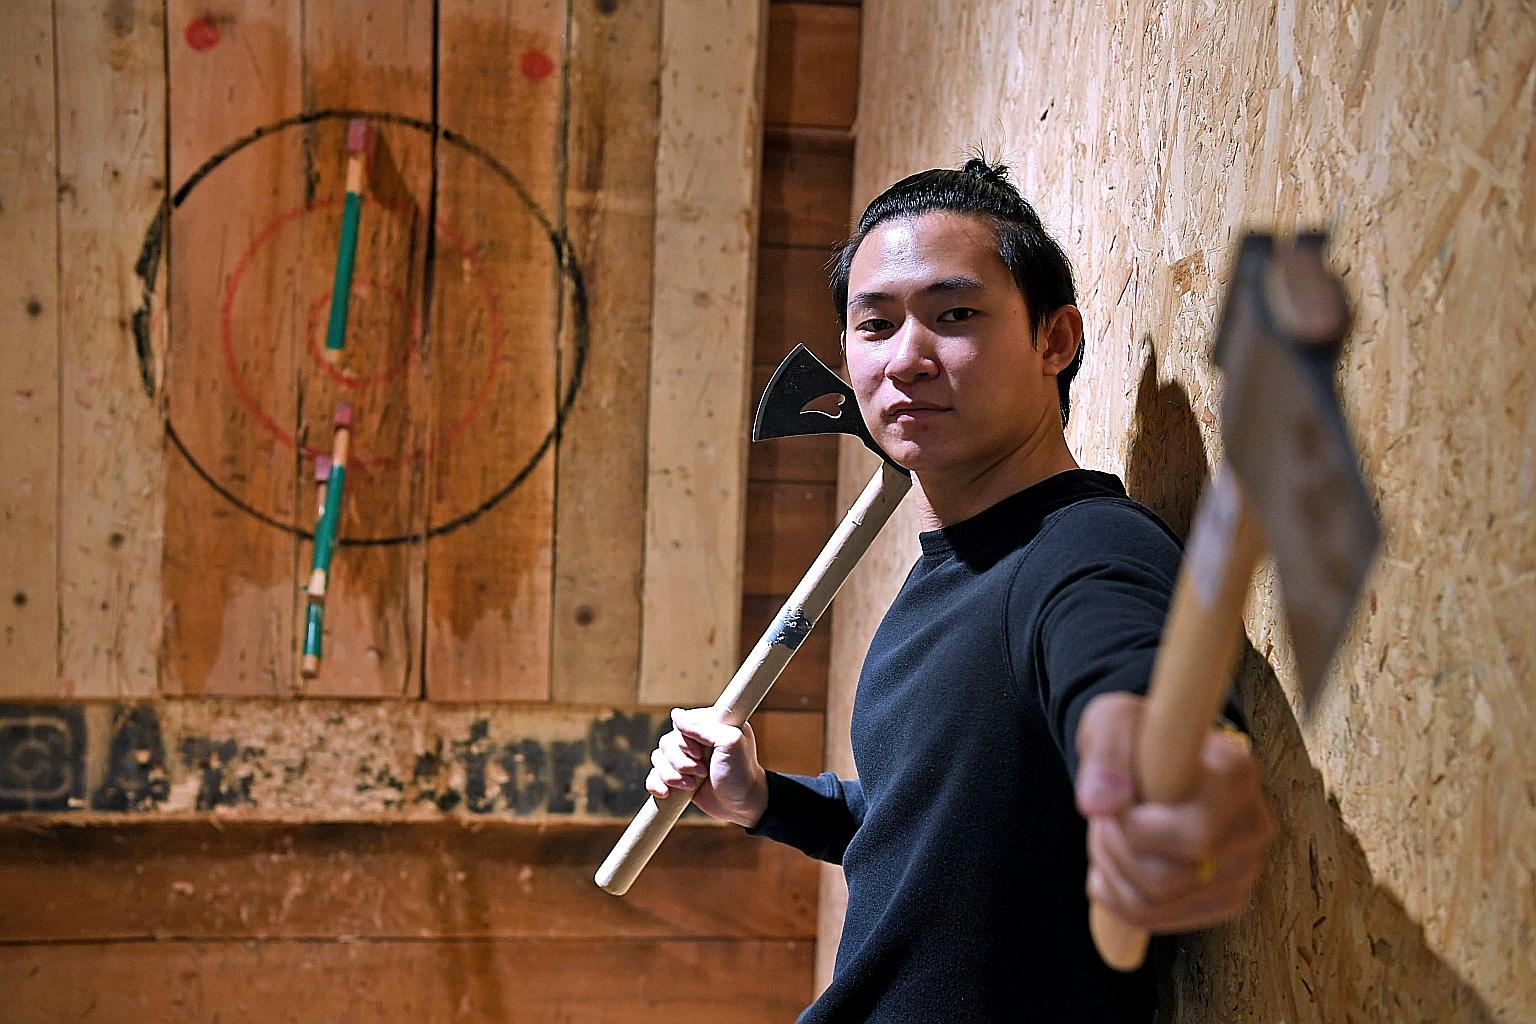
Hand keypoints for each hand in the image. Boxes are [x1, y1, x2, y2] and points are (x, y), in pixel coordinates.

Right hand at [645, 707, 768, 827]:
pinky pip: (654, 776)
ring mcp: (685, 759)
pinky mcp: (678, 778)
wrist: (743, 806)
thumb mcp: (729, 743)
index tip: (700, 754)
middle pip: (666, 742)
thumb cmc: (741, 772)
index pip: (681, 723)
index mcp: (709, 725)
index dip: (685, 741)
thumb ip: (703, 727)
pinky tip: (667, 793)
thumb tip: (676, 714)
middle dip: (680, 762)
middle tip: (701, 772)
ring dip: (670, 775)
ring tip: (690, 786)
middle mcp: (696, 740)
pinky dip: (656, 784)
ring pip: (658, 759)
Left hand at [1075, 691, 1276, 932]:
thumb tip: (1097, 805)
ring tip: (1109, 833)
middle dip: (1111, 850)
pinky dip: (1119, 896)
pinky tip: (1115, 862)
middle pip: (1164, 880)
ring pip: (1153, 906)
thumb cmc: (1138, 736)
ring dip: (1110, 871)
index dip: (1132, 827)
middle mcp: (1254, 827)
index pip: (1190, 837)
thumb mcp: (1113, 721)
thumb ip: (1104, 754)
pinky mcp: (1225, 899)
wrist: (1161, 758)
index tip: (1116, 798)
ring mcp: (1244, 870)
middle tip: (1102, 817)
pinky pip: (1156, 920)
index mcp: (1238, 775)